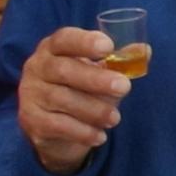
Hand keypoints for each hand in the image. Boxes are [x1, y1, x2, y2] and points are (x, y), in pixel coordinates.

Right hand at [17, 25, 129, 174]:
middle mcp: (36, 67)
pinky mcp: (31, 120)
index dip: (85, 42)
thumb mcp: (95, 72)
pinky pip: (58, 125)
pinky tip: (100, 136)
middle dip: (96, 79)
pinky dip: (82, 132)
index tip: (108, 47)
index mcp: (52, 48)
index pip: (64, 39)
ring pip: (61, 99)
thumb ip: (117, 61)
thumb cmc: (77, 89)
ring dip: (93, 110)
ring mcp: (30, 94)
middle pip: (63, 70)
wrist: (51, 126)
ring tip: (115, 118)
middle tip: (124, 87)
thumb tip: (145, 50)